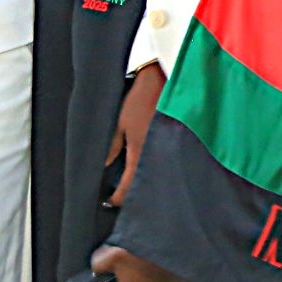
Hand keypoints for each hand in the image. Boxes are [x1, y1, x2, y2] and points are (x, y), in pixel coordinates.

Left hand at [105, 66, 163, 208]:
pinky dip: (155, 167)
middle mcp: (157, 152)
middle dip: (132, 192)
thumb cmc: (140, 99)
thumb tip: (106, 165)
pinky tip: (150, 167)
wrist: (164, 79)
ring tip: (133, 186)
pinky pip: (163, 159)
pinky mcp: (175, 138)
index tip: (110, 202)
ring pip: (156, 172)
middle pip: (144, 181)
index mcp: (141, 150)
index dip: (119, 196)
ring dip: (144, 180)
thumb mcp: (120, 121)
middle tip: (121, 198)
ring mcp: (168, 146)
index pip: (129, 183)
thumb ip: (113, 145)